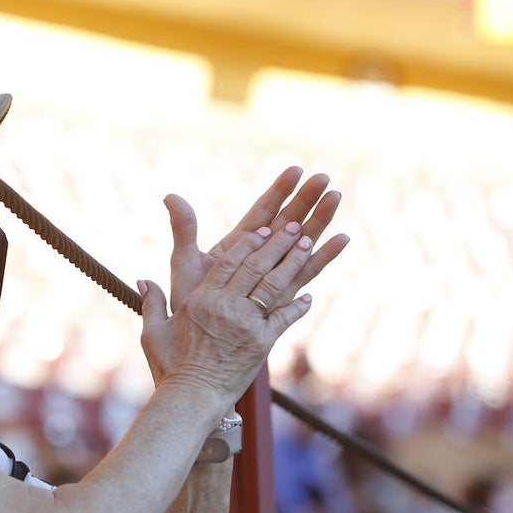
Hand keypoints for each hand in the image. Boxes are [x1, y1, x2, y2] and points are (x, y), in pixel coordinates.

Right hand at [140, 222, 330, 401]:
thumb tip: (144, 279)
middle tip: (293, 226)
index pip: (228, 262)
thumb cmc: (170, 367)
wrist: (192, 398)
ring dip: (292, 262)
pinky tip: (308, 296)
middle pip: (255, 266)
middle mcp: (226, 307)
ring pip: (273, 285)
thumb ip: (152, 302)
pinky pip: (284, 318)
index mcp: (201, 299)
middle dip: (277, 243)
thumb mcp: (153, 332)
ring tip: (307, 243)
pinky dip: (298, 307)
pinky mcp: (263, 344)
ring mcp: (247, 324)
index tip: (263, 229)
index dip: (248, 243)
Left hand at [167, 167, 348, 311]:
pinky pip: (307, 273)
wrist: (198, 342)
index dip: (279, 191)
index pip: (262, 211)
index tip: (296, 170)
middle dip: (305, 199)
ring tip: (336, 197)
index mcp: (238, 244)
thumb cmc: (189, 302)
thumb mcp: (184, 262)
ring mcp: (274, 274)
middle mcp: (260, 256)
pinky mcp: (284, 294)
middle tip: (324, 178)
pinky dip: (325, 256)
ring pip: (302, 242)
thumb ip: (183, 230)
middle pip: (287, 221)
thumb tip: (170, 195)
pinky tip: (342, 239)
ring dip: (320, 220)